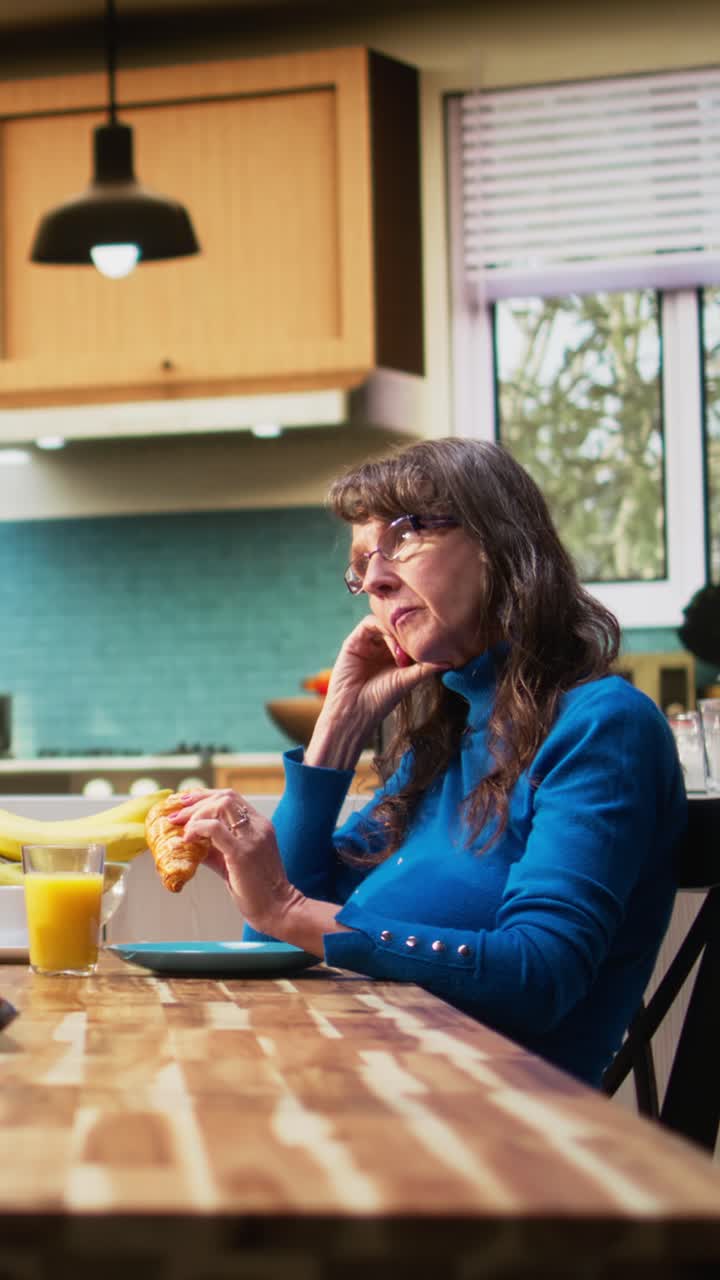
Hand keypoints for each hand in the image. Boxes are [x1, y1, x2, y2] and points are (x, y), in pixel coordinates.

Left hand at [169, 789, 303, 937]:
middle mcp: (259, 826)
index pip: (231, 797)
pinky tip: (188, 839)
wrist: (277, 909)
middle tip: (177, 814)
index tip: (185, 801)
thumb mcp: (233, 861)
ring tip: (182, 827)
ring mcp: (252, 838)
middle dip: (196, 800)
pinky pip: (214, 828)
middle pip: (225, 796)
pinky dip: (197, 828)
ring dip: (196, 812)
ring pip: (221, 804)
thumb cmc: (257, 889)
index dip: (205, 795)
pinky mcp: (242, 852)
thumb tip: (187, 840)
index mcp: (260, 825)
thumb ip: (214, 848)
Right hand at [318, 615, 447, 736]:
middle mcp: (381, 647)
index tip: (432, 645)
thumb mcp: (407, 681)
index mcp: (395, 656)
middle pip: (397, 626)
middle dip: (410, 632)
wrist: (354, 710)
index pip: (409, 636)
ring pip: (385, 622)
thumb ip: (426, 669)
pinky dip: (383, 628)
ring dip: (397, 631)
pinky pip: (370, 623)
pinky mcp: (354, 640)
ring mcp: (368, 642)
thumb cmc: (380, 700)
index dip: (420, 636)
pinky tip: (393, 645)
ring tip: (405, 651)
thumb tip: (450, 661)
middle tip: (419, 645)